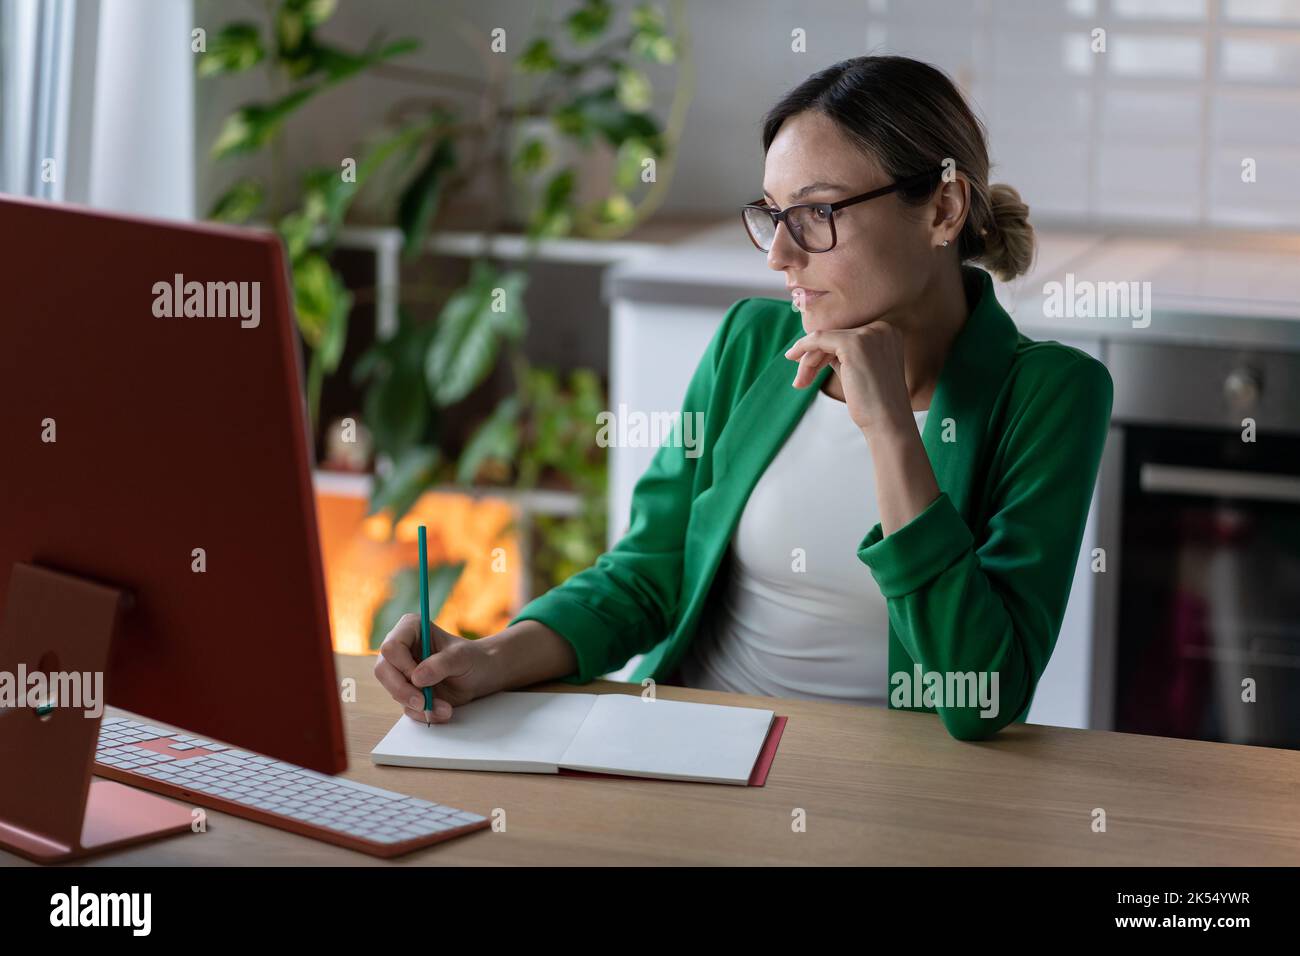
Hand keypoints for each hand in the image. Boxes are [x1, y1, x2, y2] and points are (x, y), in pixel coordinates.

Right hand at [372, 614, 501, 723]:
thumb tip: (416, 678)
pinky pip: (405, 706)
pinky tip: (442, 711)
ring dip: (418, 705)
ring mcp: (402, 671)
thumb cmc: (472, 658)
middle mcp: (401, 648)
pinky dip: (423, 713)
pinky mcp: (407, 690)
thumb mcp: (461, 657)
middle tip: (422, 702)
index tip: (421, 679)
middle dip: (402, 690)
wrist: (481, 675)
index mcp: (411, 628)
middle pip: (383, 670)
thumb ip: (440, 664)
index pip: (391, 647)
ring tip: (445, 708)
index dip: (403, 666)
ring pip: (393, 691)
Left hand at [784, 321, 913, 435]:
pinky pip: (819, 339)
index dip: (824, 352)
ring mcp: (869, 334)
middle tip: (801, 380)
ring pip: (824, 339)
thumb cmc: (872, 402)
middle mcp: (881, 328)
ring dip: (808, 361)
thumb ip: (842, 355)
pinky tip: (793, 359)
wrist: (887, 421)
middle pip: (835, 337)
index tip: (808, 367)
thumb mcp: (858, 369)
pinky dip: (803, 348)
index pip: (846, 336)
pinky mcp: (854, 344)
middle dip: (814, 358)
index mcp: (886, 332)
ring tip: (800, 383)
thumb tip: (813, 346)